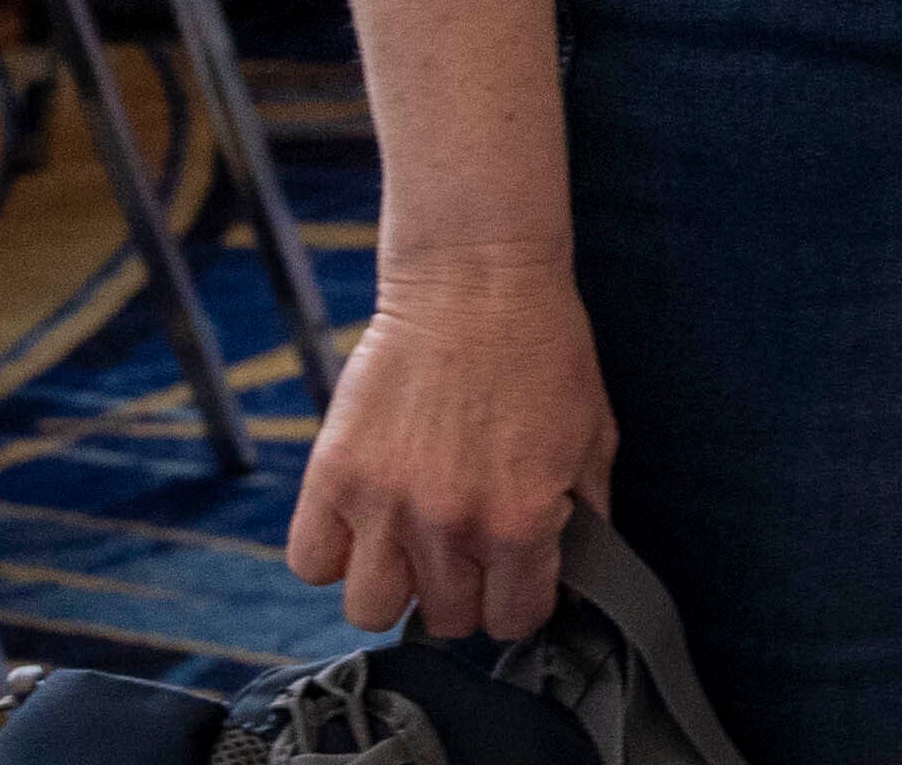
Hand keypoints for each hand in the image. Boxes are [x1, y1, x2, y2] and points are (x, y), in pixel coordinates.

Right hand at [289, 253, 616, 640]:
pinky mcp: (333, 474)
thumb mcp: (592, 435)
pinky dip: (333, 555)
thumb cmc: (543, 350)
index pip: (513, 618)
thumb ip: (582, 512)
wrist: (479, 281)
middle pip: (445, 620)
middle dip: (461, 592)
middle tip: (465, 551)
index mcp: (521, 519)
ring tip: (409, 544)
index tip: (514, 580)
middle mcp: (448, 524)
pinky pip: (310, 562)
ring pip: (369, 609)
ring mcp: (383, 502)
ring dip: (393, 585)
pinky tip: (363, 522)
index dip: (518, 602)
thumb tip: (574, 566)